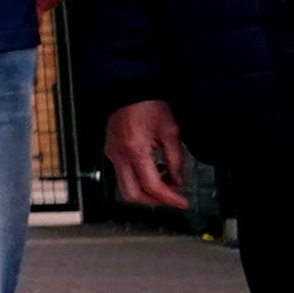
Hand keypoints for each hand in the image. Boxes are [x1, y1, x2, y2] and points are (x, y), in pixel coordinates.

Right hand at [100, 99, 190, 214]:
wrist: (128, 90)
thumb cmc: (148, 105)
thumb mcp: (171, 131)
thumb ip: (176, 159)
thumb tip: (177, 180)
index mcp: (136, 150)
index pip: (152, 185)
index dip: (169, 198)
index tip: (182, 202)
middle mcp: (120, 155)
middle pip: (133, 194)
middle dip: (154, 200)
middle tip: (172, 198)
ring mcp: (113, 155)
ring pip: (126, 188)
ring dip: (146, 191)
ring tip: (165, 181)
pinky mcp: (111, 152)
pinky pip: (123, 175)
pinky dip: (139, 180)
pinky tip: (154, 170)